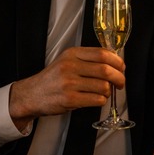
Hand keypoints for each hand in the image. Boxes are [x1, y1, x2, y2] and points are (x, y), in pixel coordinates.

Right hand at [8, 47, 125, 129]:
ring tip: (104, 92)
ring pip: (104, 86)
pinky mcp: (70, 99)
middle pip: (106, 70)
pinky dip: (101, 100)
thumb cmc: (53, 79)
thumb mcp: (67, 61)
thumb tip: (116, 63)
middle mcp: (71, 66)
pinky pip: (97, 99)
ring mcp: (69, 83)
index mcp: (72, 54)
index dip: (117, 61)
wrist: (31, 95)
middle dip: (119, 78)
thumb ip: (88, 59)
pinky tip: (96, 99)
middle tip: (120, 83)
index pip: (103, 54)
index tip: (122, 68)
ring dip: (108, 91)